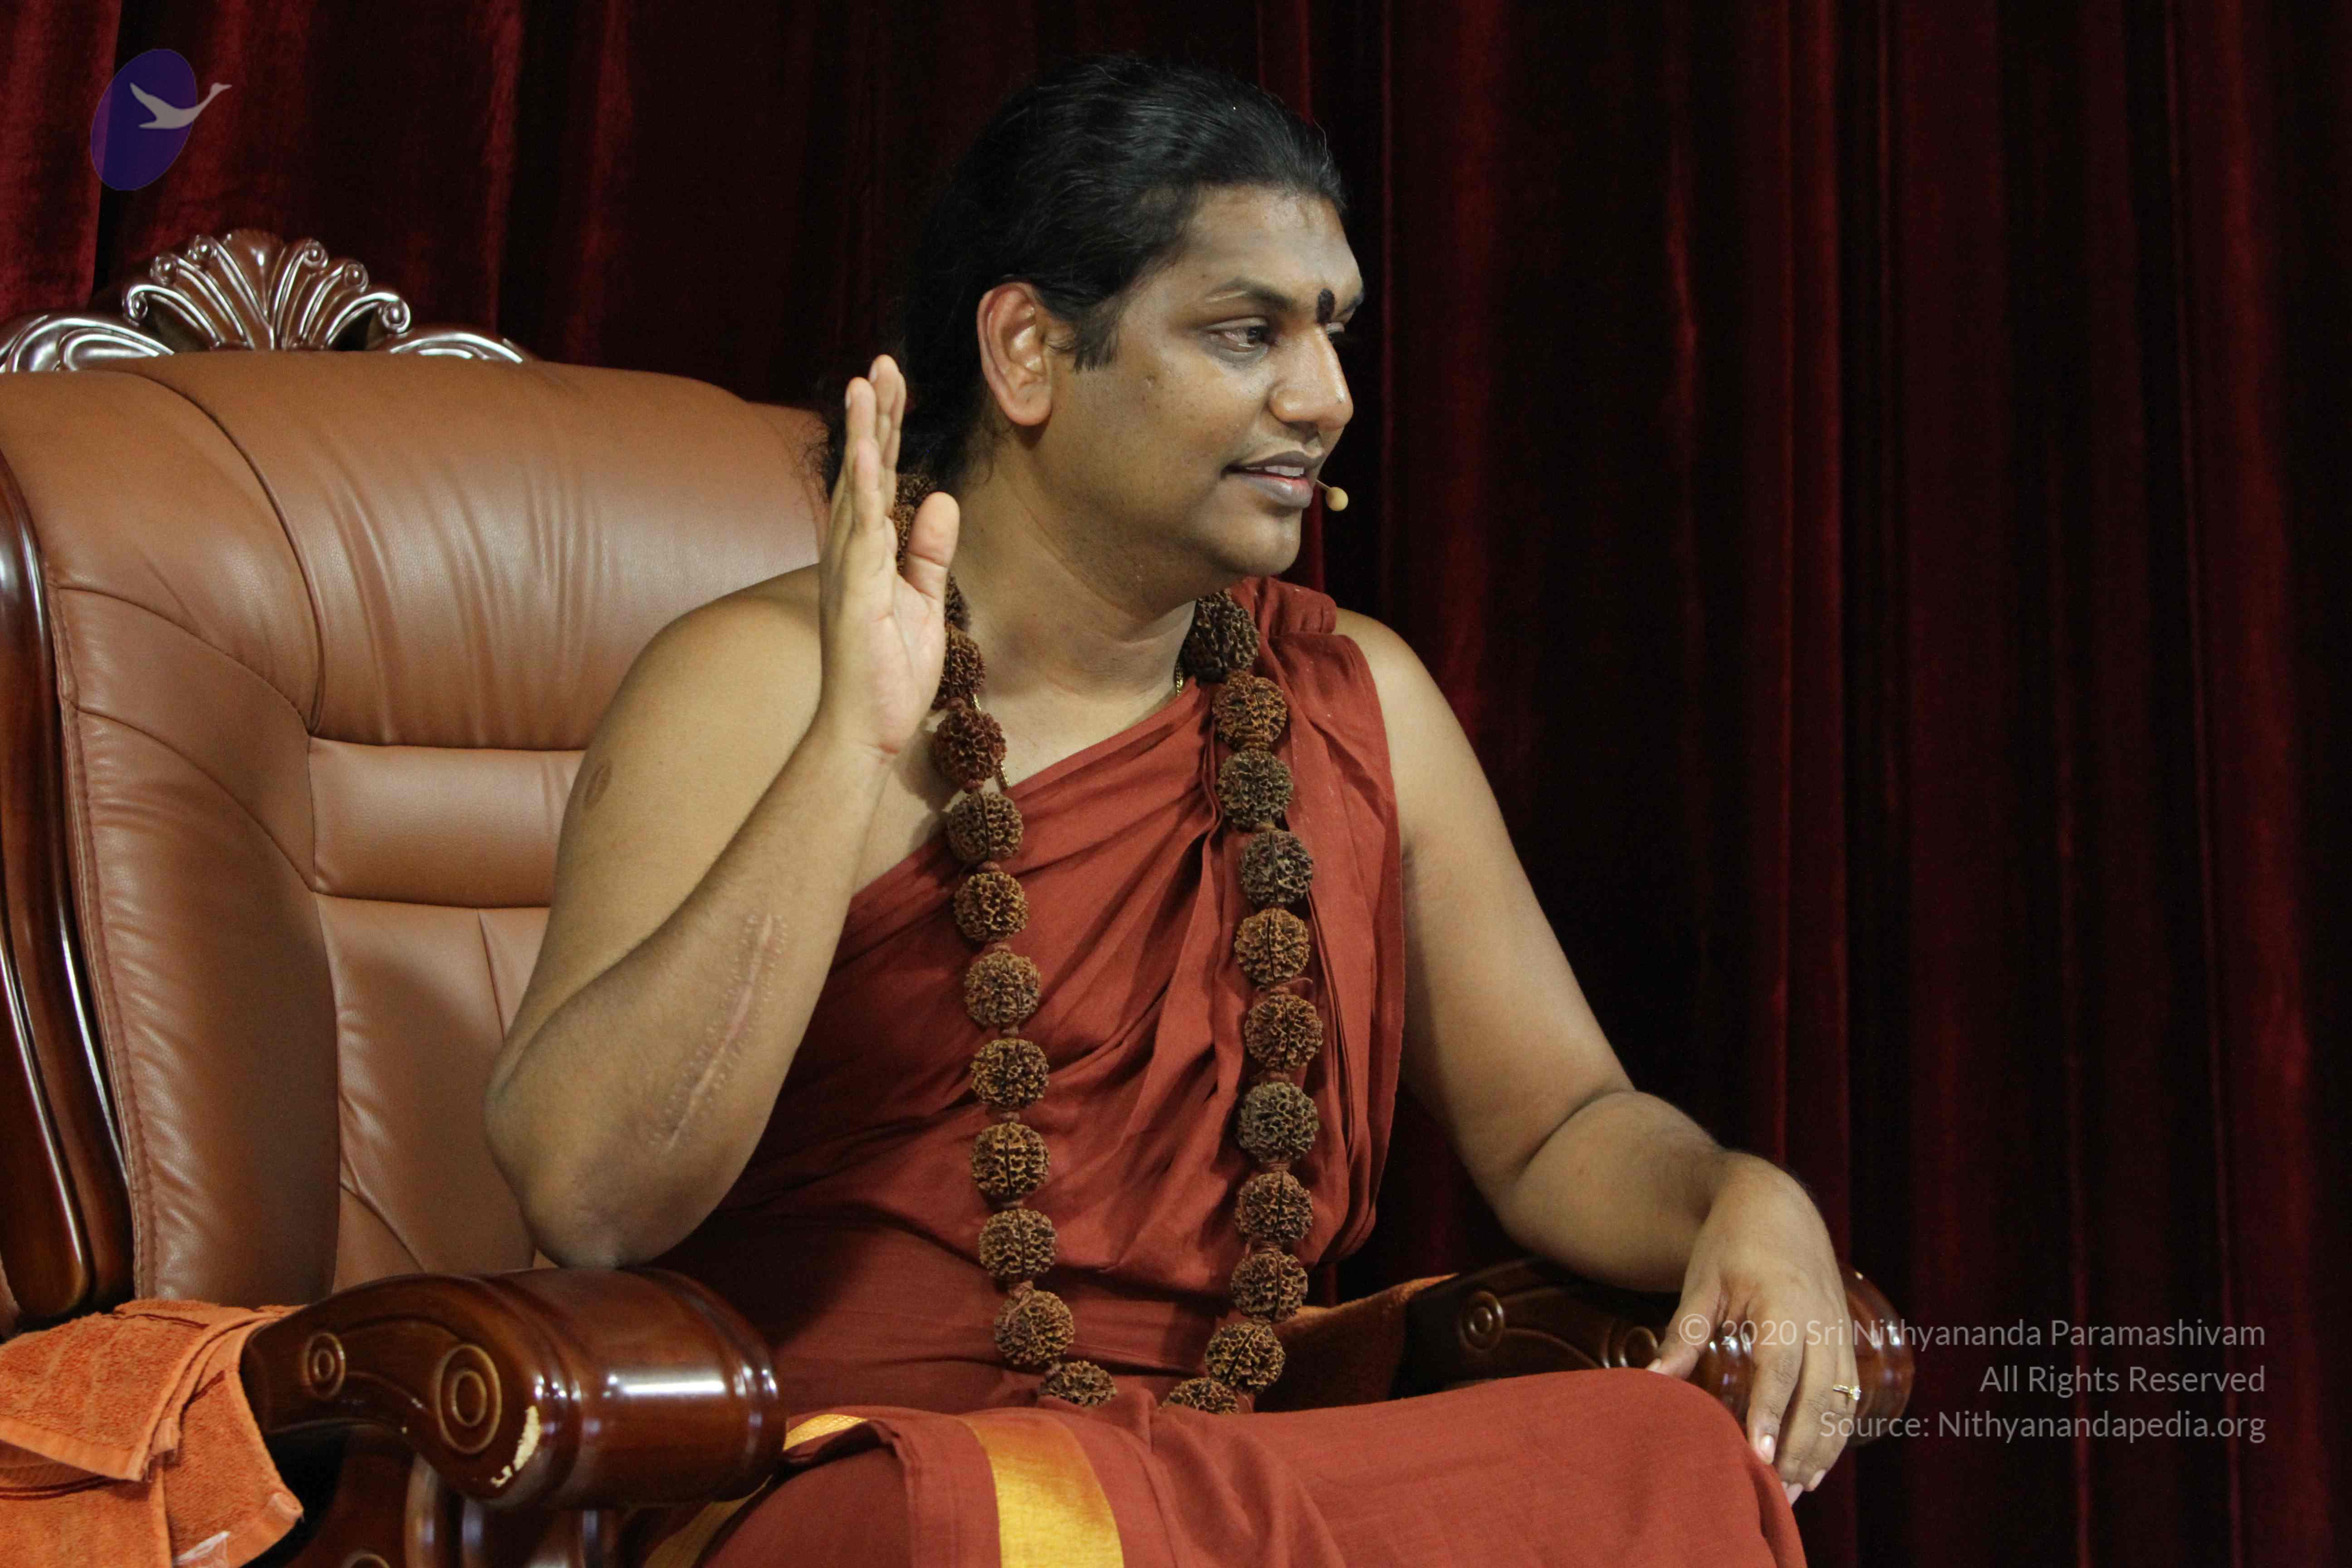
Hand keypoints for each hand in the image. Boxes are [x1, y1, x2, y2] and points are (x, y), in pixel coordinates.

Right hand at [809, 355, 960, 762]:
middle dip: (873, 415)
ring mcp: (849, 570)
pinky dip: (865, 491)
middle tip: (883, 362)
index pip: (881, 477)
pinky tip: (867, 453)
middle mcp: (851, 552)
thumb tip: (941, 497)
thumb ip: (930, 551)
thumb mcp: (924, 601)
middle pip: (864, 469)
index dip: (887, 429)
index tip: (893, 382)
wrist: (869, 728)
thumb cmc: (891, 672)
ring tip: (864, 383)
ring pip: (856, 489)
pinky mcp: (856, 592)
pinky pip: (861, 533)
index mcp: (869, 551)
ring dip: (861, 436)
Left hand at [1645, 1154, 1856, 1507]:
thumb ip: (1684, 1334)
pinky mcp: (1847, 1339)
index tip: (1757, 1455)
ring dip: (1821, 1449)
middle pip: (1819, 1396)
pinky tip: (1816, 1464)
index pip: (1780, 1369)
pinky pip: (1848, 1395)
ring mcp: (1840, 1331)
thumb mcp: (1702, 1282)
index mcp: (1785, 1303)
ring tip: (1796, 1491)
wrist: (1776, 1204)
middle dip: (1798, 1448)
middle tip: (1776, 1492)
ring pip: (1840, 1402)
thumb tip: (1653, 1380)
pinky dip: (1836, 1432)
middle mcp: (1822, 1321)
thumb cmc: (1732, 1242)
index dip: (1771, 1415)